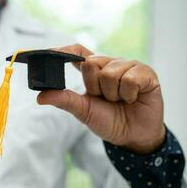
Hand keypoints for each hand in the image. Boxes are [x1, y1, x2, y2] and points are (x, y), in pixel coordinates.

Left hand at [37, 44, 165, 153]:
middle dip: (94, 87)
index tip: (49, 53)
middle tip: (105, 98)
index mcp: (94, 70)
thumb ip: (64, 100)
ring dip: (112, 94)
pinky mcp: (146, 73)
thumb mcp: (83, 110)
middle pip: (91, 63)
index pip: (78, 52)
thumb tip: (40, 97)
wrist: (132, 136)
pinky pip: (130, 78)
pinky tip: (133, 99)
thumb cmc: (108, 121)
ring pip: (110, 72)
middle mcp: (110, 64)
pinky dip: (128, 95)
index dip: (65, 51)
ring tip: (120, 100)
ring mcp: (129, 66)